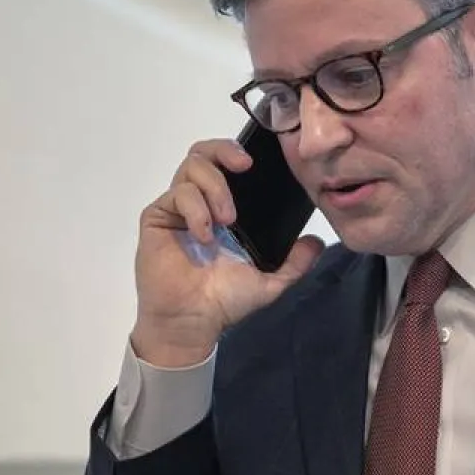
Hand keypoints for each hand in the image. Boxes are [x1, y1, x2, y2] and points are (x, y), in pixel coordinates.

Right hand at [130, 138, 324, 366]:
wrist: (193, 322)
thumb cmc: (224, 300)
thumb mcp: (270, 281)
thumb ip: (295, 261)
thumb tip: (317, 241)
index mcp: (224, 208)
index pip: (226, 163)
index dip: (237, 152)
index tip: (255, 162)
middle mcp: (200, 202)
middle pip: (203, 153)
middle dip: (224, 151)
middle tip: (243, 167)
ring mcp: (177, 208)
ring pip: (190, 169)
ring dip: (214, 188)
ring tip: (227, 219)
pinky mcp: (157, 218)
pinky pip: (175, 196)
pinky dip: (194, 210)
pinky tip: (205, 234)